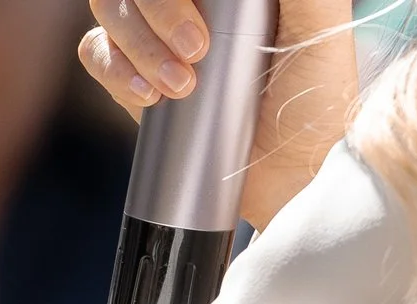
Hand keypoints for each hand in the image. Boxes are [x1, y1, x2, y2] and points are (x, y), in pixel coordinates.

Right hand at [78, 0, 356, 229]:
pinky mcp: (133, 76)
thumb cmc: (315, 101)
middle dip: (157, 13)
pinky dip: (114, 71)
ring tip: (180, 87)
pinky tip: (148, 96)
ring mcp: (154, 36)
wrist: (287, 174)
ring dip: (138, 47)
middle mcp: (188, 3)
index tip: (202, 29)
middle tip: (196, 53)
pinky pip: (96, 54)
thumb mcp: (321, 28)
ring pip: (109, 11)